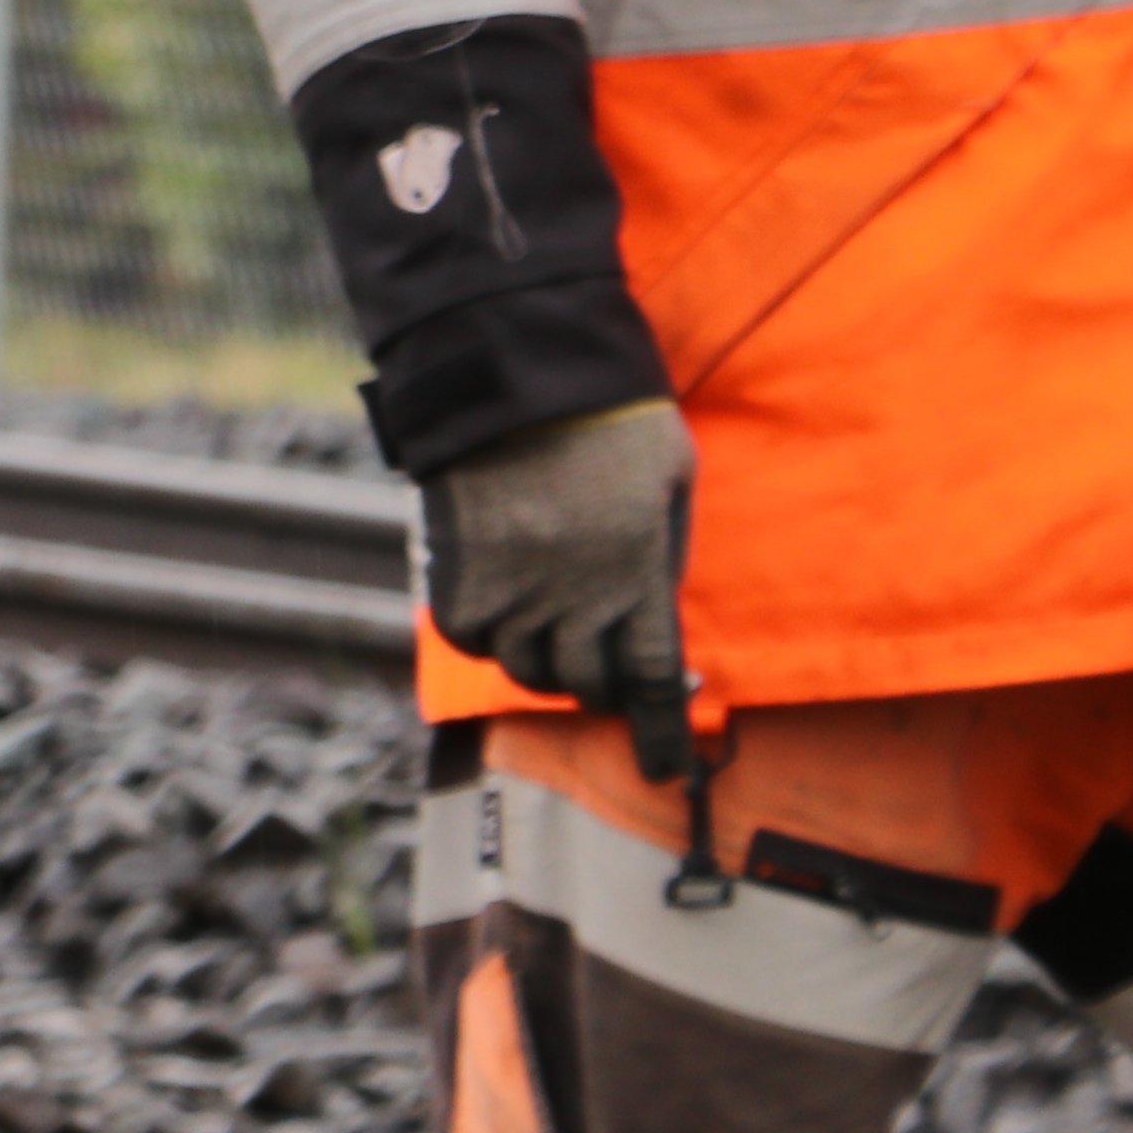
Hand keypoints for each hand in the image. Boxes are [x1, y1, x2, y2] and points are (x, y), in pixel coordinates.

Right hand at [420, 397, 699, 784]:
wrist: (517, 363)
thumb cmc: (612, 414)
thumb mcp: (671, 478)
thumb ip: (664, 550)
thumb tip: (656, 609)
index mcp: (640, 570)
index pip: (654, 679)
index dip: (662, 732)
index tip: (666, 769)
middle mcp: (578, 592)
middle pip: (586, 683)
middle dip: (599, 683)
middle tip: (599, 662)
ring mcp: (515, 583)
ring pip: (524, 668)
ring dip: (541, 658)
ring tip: (548, 627)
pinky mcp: (461, 567)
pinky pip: (470, 636)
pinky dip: (486, 633)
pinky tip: (500, 604)